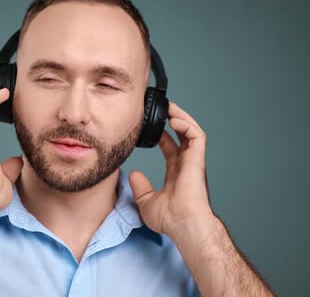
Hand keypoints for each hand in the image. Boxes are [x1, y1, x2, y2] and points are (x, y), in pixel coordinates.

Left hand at [128, 101, 214, 238]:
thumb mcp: (147, 201)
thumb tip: (134, 174)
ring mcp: (193, 161)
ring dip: (181, 117)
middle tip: (162, 108)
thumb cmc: (170, 219)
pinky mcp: (197, 160)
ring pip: (191, 131)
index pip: (171, 148)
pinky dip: (187, 125)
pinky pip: (196, 136)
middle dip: (174, 119)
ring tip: (169, 107)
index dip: (162, 135)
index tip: (151, 126)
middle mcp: (187, 164)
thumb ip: (141, 187)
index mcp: (177, 172)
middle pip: (183, 135)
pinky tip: (174, 120)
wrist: (183, 225)